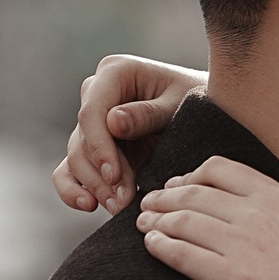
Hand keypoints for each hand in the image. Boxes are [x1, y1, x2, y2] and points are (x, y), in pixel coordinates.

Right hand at [54, 54, 206, 215]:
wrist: (208, 116)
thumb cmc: (199, 102)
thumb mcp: (181, 104)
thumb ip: (149, 114)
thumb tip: (113, 122)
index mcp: (115, 72)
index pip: (92, 112)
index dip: (99, 147)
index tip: (114, 175)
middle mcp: (97, 93)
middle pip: (82, 139)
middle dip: (101, 174)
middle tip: (123, 201)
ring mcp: (94, 122)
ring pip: (77, 158)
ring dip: (95, 187)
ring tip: (119, 207)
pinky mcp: (95, 147)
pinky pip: (71, 169)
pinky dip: (74, 189)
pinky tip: (89, 204)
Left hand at [138, 162, 278, 279]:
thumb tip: (263, 208)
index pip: (220, 169)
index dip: (191, 176)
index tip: (179, 186)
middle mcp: (260, 215)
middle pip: (194, 193)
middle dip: (165, 197)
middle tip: (149, 207)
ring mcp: (247, 247)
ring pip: (183, 221)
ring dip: (157, 221)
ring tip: (145, 227)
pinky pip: (184, 256)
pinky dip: (161, 248)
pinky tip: (153, 248)